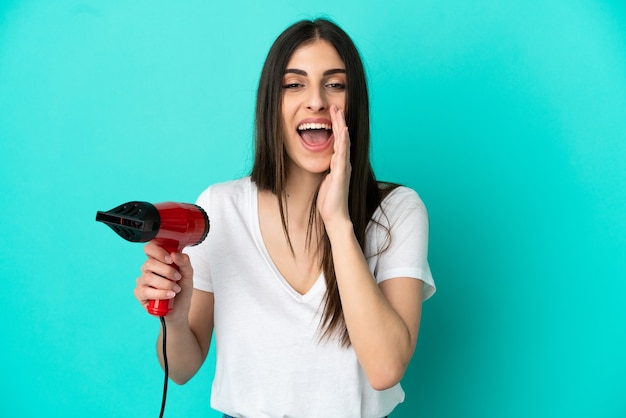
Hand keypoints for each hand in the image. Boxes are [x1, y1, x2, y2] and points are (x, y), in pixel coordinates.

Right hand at [134, 242, 193, 321]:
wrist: (181, 309)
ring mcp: (142, 281)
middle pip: (150, 263)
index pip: (149, 248)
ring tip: (176, 289)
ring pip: (148, 277)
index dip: (158, 252)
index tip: (170, 260)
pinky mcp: (139, 294)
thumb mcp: (188, 274)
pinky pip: (146, 291)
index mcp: (157, 260)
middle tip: (178, 277)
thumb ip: (184, 262)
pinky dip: (160, 293)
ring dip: (166, 283)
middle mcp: (147, 269)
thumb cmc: (182, 289)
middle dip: (167, 271)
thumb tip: (174, 254)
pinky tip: (170, 295)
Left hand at [317, 105, 351, 228]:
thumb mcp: (326, 180)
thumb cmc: (329, 200)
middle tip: (335, 107)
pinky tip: (343, 131)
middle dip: (339, 122)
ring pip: (343, 142)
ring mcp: (343, 167)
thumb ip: (327, 170)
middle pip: (342, 138)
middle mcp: (344, 163)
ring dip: (341, 127)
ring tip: (338, 113)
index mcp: (339, 164)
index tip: (333, 114)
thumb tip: (324, 163)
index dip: (336, 127)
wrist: (334, 216)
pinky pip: (343, 154)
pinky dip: (343, 142)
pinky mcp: (341, 173)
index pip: (338, 141)